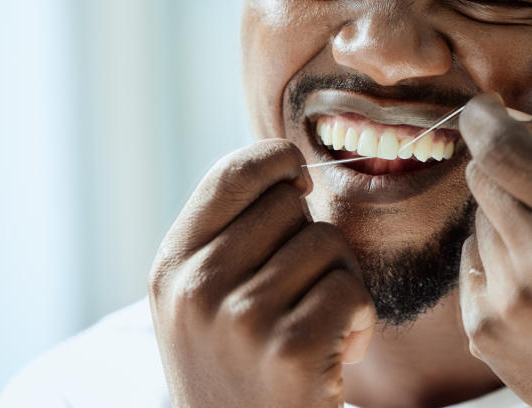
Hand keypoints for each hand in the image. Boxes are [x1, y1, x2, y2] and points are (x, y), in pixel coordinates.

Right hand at [148, 140, 375, 407]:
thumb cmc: (237, 370)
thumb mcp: (202, 302)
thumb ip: (228, 238)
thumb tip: (290, 171)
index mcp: (172, 268)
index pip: (232, 174)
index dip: (276, 160)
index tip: (299, 178)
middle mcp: (197, 289)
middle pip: (288, 204)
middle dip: (312, 236)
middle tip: (305, 288)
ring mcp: (241, 319)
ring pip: (326, 242)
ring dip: (340, 281)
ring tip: (319, 326)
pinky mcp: (290, 351)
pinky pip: (350, 289)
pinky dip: (359, 317)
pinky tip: (338, 352)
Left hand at [457, 95, 531, 407]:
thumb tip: (519, 119)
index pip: (504, 149)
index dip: (483, 119)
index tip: (481, 108)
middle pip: (481, 178)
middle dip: (504, 168)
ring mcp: (508, 303)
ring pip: (477, 220)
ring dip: (507, 219)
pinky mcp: (484, 333)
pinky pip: (471, 264)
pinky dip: (498, 262)